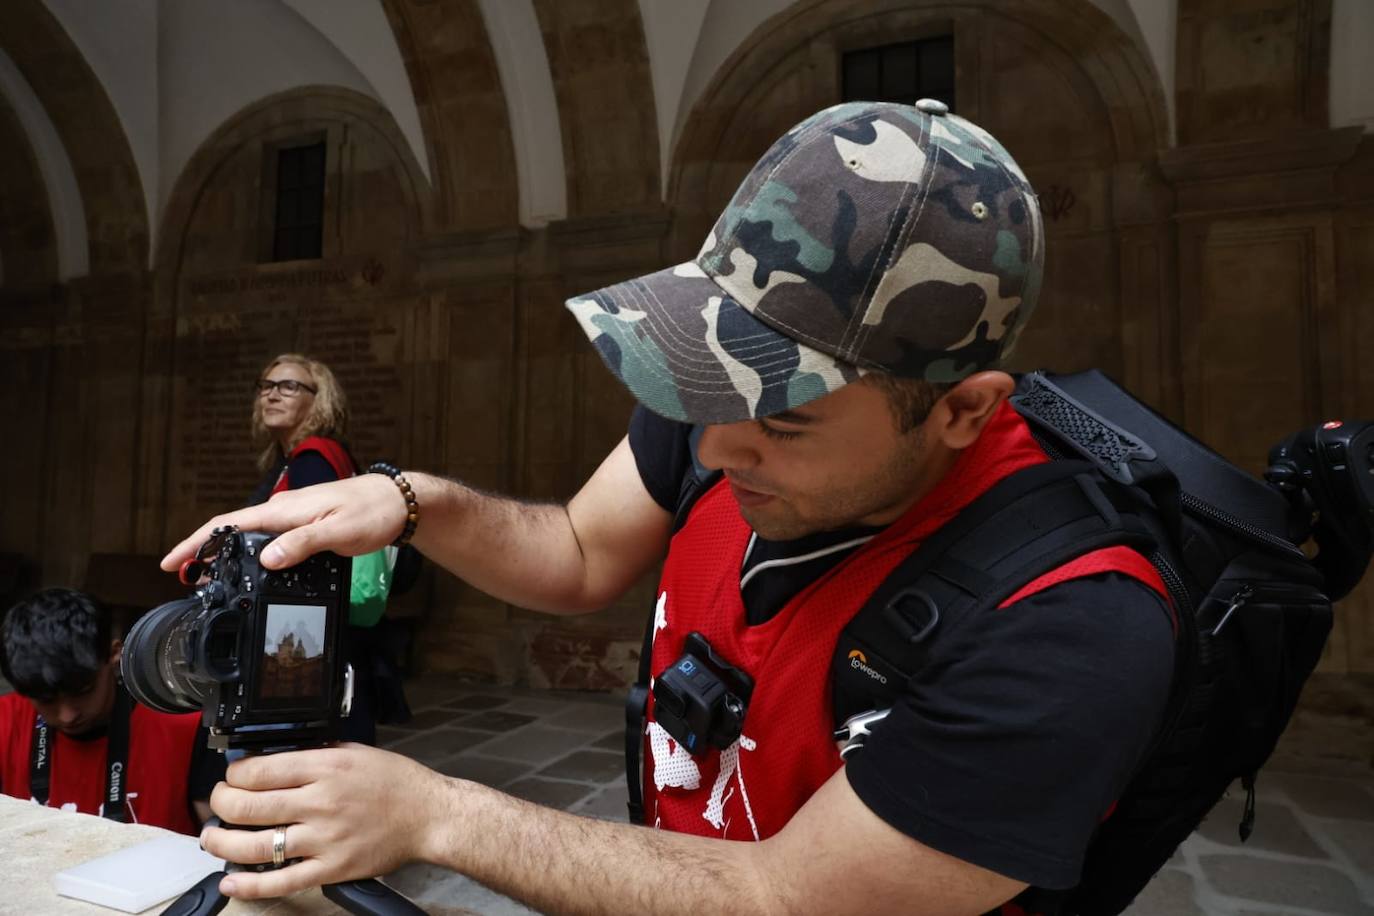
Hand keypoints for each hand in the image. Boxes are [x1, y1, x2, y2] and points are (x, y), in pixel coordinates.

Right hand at [160, 474, 406, 571]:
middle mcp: (284, 510)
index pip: (228, 524)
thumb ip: (302, 544)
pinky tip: (256, 568)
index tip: (172, 562)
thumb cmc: (373, 512)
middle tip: (188, 579)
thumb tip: (266, 560)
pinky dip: (255, 553)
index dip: (197, 543)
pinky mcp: (307, 524)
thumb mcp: (338, 531)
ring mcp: (295, 516)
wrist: (400, 500)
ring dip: (230, 554)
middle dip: (206, 552)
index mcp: (285, 510)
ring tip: (213, 578)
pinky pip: (272, 539)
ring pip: (252, 536)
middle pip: (234, 531)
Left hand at [201, 744, 448, 898]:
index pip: (258, 771)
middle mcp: (320, 803)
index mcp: (325, 767)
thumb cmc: (395, 782)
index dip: (233, 774)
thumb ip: (312, 755)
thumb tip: (269, 760)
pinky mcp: (331, 868)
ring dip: (222, 844)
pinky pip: (281, 881)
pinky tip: (231, 882)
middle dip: (219, 805)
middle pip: (247, 806)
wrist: (429, 815)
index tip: (233, 777)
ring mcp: (324, 839)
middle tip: (217, 804)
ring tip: (213, 839)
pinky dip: (250, 885)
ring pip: (255, 846)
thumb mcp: (353, 752)